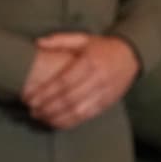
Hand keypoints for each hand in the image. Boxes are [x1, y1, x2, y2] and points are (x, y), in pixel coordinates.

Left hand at [24, 34, 139, 129]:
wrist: (132, 55)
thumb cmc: (103, 47)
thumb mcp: (83, 39)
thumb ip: (60, 40)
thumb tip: (37, 43)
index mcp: (90, 62)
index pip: (63, 82)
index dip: (44, 93)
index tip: (28, 98)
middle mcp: (98, 79)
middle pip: (68, 99)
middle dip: (46, 107)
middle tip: (31, 110)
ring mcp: (104, 93)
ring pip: (77, 111)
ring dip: (56, 117)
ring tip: (40, 117)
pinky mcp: (108, 103)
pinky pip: (86, 116)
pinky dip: (69, 122)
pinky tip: (56, 122)